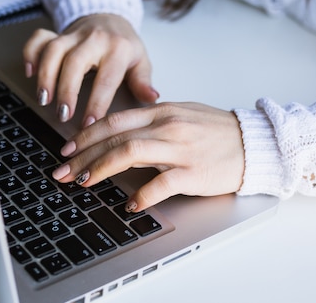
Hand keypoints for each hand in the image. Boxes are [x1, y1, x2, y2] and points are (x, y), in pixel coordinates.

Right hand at [23, 14, 158, 127]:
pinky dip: (30, 54)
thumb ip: (143, 81)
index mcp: (118, 48)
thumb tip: (152, 98)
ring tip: (44, 99)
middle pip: (75, 62)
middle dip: (66, 90)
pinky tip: (29, 73)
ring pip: (54, 50)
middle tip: (63, 114)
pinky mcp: (57, 32)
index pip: (106, 78)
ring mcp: (73, 34)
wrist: (111, 16)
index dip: (97, 102)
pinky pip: (38, 39)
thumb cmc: (124, 45)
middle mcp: (94, 39)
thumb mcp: (140, 61)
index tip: (89, 123)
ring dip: (45, 75)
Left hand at [51, 102, 245, 211]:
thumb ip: (152, 120)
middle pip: (114, 138)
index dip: (86, 135)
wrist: (254, 142)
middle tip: (61, 171)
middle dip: (81, 156)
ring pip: (128, 154)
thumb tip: (121, 131)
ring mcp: (180, 148)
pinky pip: (160, 184)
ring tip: (83, 183)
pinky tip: (129, 204)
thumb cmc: (217, 131)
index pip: (114, 120)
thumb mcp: (182, 114)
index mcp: (162, 111)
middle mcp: (167, 126)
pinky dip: (141, 195)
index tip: (67, 149)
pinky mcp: (193, 172)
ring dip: (99, 169)